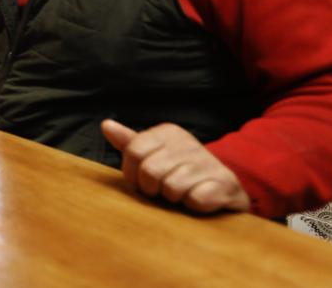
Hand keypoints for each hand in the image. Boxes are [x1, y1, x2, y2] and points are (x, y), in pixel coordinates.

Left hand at [101, 120, 249, 213]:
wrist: (223, 189)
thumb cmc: (180, 172)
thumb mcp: (154, 155)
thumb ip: (130, 142)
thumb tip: (106, 125)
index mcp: (168, 132)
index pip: (133, 151)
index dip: (132, 174)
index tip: (142, 181)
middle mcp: (189, 142)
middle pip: (149, 171)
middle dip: (153, 188)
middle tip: (164, 189)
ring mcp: (208, 161)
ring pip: (171, 187)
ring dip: (174, 198)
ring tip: (183, 192)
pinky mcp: (224, 182)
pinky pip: (195, 199)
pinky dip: (194, 205)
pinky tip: (200, 197)